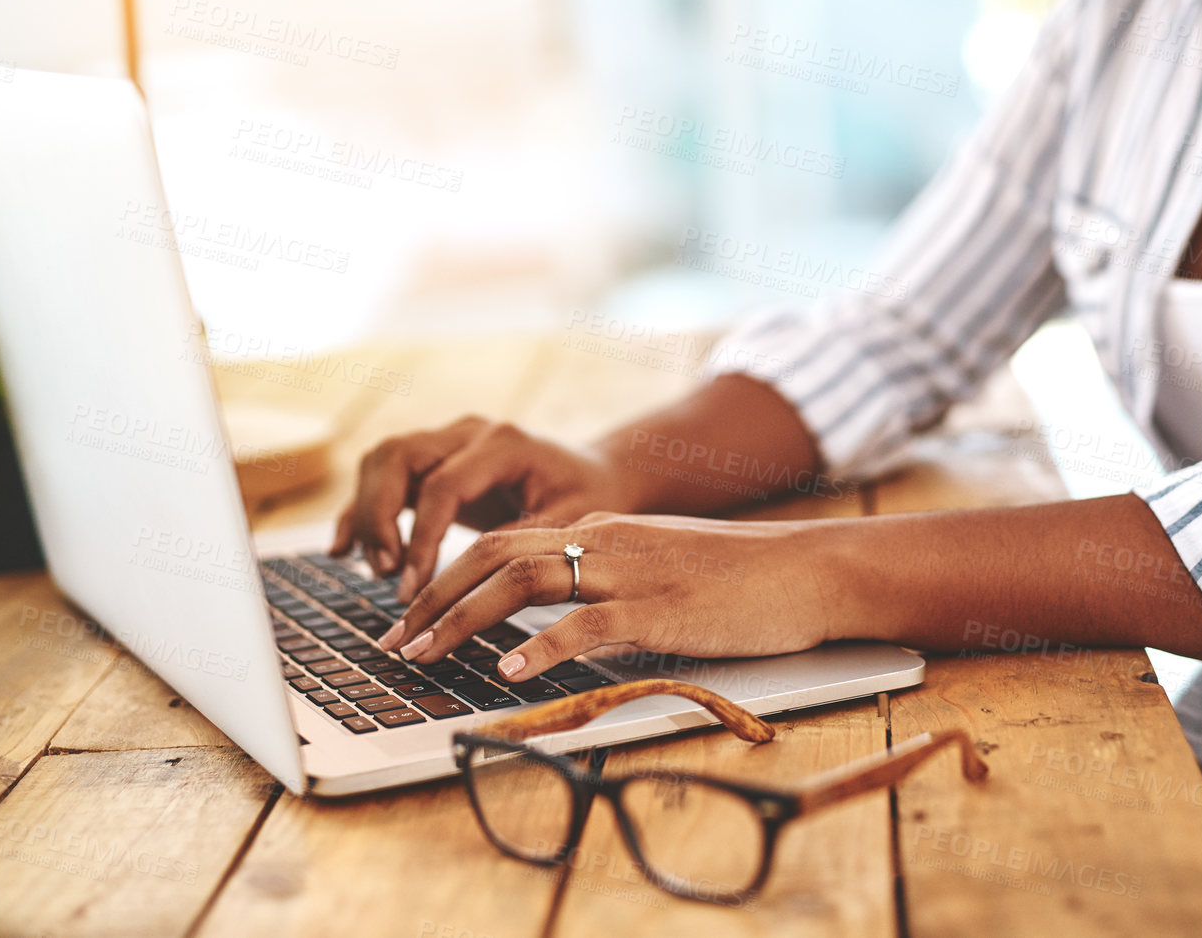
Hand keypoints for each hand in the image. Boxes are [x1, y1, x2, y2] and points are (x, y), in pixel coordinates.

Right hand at [330, 416, 639, 600]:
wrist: (598, 474)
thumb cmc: (590, 499)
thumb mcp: (568, 524)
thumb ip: (520, 544)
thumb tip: (473, 584)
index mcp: (504, 443)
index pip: (443, 485)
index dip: (422, 538)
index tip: (413, 587)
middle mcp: (469, 432)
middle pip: (397, 457)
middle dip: (380, 517)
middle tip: (387, 574)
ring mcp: (448, 440)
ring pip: (382, 461)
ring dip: (368, 514)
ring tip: (380, 570)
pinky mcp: (435, 460)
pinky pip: (383, 476)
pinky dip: (360, 511)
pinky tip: (343, 550)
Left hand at [379, 512, 861, 682]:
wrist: (807, 571)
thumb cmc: (740, 580)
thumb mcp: (658, 570)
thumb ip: (606, 586)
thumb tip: (559, 625)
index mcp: (600, 529)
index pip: (501, 542)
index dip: (446, 577)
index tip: (411, 615)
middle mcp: (603, 540)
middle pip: (493, 554)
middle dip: (432, 598)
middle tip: (394, 641)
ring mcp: (628, 572)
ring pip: (522, 582)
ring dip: (461, 619)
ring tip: (423, 655)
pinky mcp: (656, 609)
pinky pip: (583, 624)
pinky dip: (537, 648)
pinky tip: (505, 671)